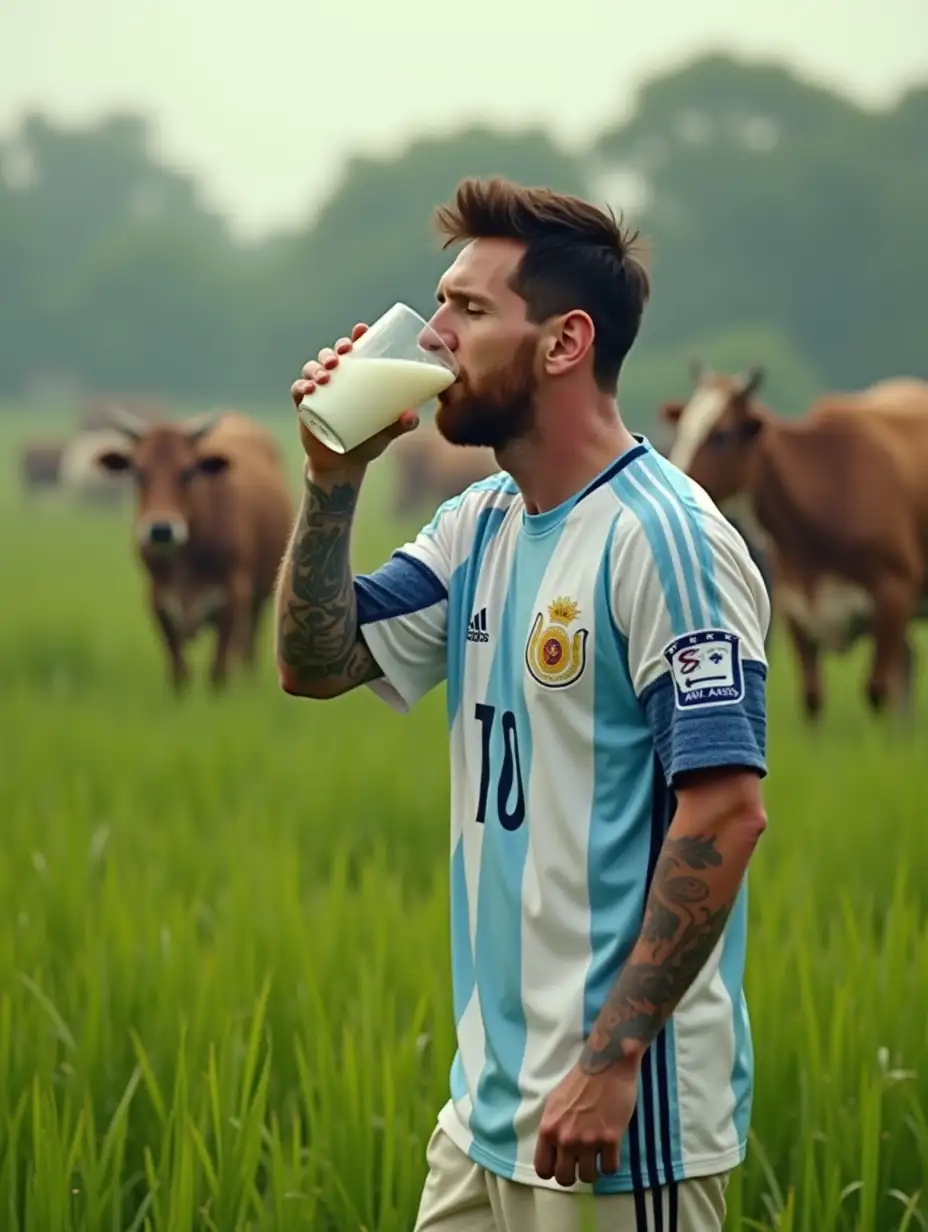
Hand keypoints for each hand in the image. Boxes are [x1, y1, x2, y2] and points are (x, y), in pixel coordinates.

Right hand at [290, 322, 419, 473]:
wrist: (343, 465)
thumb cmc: (367, 443)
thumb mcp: (385, 434)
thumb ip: (400, 426)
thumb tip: (411, 415)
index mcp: (357, 379)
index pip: (355, 351)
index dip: (356, 337)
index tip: (361, 329)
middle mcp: (336, 380)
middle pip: (331, 355)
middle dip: (333, 351)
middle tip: (340, 358)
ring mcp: (318, 392)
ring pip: (312, 368)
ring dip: (316, 366)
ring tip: (325, 375)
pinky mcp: (304, 407)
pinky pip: (298, 390)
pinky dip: (300, 386)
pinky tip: (307, 389)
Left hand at [534, 1059, 638, 1187]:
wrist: (606, 1064)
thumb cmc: (579, 1080)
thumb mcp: (554, 1103)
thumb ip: (552, 1127)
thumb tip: (553, 1149)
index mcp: (548, 1129)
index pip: (542, 1169)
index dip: (553, 1170)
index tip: (562, 1163)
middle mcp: (565, 1139)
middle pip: (565, 1178)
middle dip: (573, 1173)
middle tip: (581, 1161)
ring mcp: (588, 1141)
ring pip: (588, 1178)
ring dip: (593, 1169)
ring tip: (596, 1156)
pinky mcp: (611, 1139)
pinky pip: (609, 1169)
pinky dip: (610, 1163)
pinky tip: (610, 1151)